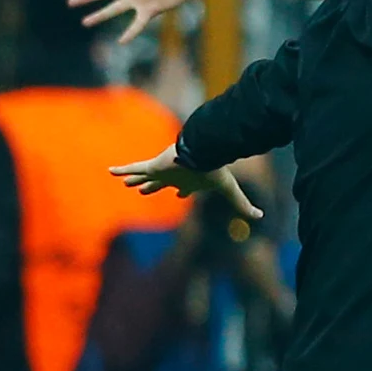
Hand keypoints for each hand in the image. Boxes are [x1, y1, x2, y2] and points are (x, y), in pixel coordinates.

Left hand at [110, 144, 264, 218]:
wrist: (204, 154)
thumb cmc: (215, 171)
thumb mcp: (229, 191)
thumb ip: (242, 204)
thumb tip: (261, 216)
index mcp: (191, 182)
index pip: (185, 189)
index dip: (182, 193)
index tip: (180, 195)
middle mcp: (175, 177)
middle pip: (162, 184)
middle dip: (153, 187)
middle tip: (143, 190)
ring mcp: (163, 171)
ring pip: (146, 177)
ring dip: (136, 180)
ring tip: (125, 183)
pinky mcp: (153, 166)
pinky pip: (134, 168)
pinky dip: (122, 170)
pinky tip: (110, 170)